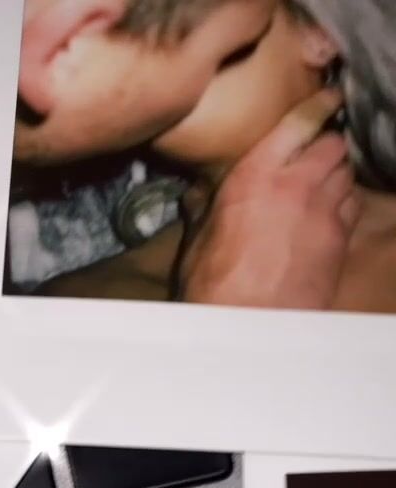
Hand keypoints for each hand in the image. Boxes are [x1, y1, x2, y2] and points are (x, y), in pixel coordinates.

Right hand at [182, 88, 359, 310]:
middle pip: (332, 145)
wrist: (249, 328)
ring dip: (338, 174)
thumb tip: (197, 195)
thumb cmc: (215, 287)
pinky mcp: (339, 241)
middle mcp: (296, 185)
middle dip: (328, 145)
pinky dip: (346, 203)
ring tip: (326, 182)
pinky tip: (333, 211)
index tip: (329, 98)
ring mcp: (324, 213)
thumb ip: (204, 209)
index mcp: (255, 175)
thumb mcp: (198, 242)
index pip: (299, 122)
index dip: (320, 105)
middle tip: (318, 152)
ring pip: (347, 174)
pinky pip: (352, 207)